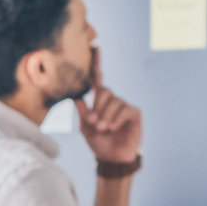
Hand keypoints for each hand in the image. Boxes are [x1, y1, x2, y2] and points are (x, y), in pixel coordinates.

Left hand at [75, 47, 141, 164]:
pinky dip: (115, 119)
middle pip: (104, 91)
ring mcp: (124, 106)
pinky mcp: (133, 113)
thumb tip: (73, 94)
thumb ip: (81, 110)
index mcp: (99, 102)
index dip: (96, 62)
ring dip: (105, 117)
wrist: (112, 159)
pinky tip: (113, 128)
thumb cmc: (99, 143)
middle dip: (97, 108)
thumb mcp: (85, 127)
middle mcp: (112, 100)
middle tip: (95, 123)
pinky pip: (123, 110)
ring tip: (104, 129)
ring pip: (113, 102)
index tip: (94, 46)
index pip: (97, 78)